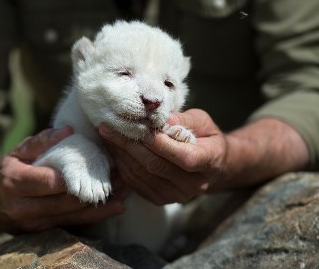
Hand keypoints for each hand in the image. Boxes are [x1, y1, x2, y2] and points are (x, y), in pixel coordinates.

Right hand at [0, 127, 126, 240]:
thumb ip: (41, 141)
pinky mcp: (44, 232)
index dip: (77, 177)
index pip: (51, 182)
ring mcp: (35, 224)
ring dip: (102, 206)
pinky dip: (95, 215)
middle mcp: (25, 208)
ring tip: (125, 191)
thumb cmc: (6, 172)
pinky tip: (115, 206)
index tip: (101, 167)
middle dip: (97, 191)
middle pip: (67, 202)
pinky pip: (73, 225)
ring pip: (74, 217)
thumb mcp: (16, 152)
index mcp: (16, 183)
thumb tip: (68, 131)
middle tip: (122, 178)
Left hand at [99, 109, 224, 204]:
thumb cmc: (206, 138)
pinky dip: (122, 164)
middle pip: (156, 165)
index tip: (141, 127)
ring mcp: (175, 195)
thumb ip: (185, 120)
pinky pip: (135, 182)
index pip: (185, 157)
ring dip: (120, 153)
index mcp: (209, 162)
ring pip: (142, 174)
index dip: (162, 144)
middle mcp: (193, 184)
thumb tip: (164, 120)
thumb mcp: (203, 122)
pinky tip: (114, 149)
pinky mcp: (160, 199)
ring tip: (106, 135)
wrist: (212, 167)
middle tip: (108, 127)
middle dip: (129, 144)